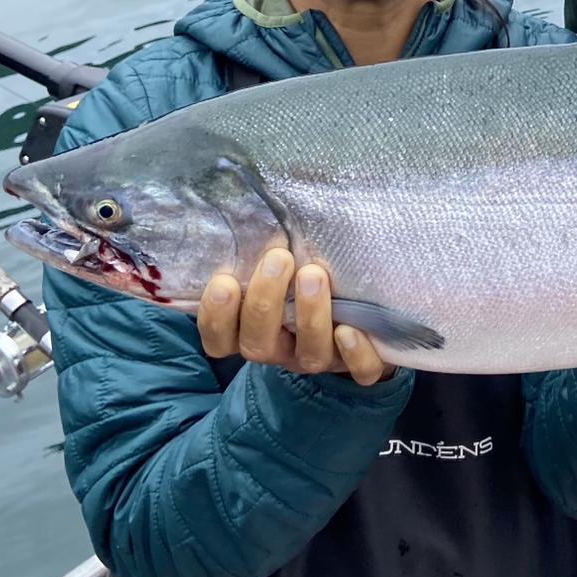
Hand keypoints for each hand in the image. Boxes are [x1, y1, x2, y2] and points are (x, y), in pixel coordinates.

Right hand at [198, 245, 388, 383]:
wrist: (361, 312)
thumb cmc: (302, 278)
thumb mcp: (277, 267)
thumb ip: (259, 251)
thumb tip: (246, 203)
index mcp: (251, 331)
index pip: (219, 339)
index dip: (216, 317)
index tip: (224, 281)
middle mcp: (281, 350)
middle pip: (259, 345)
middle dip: (265, 302)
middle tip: (278, 258)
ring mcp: (319, 359)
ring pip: (308, 354)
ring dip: (309, 316)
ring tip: (314, 274)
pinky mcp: (360, 366)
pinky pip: (358, 372)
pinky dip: (355, 354)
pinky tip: (350, 329)